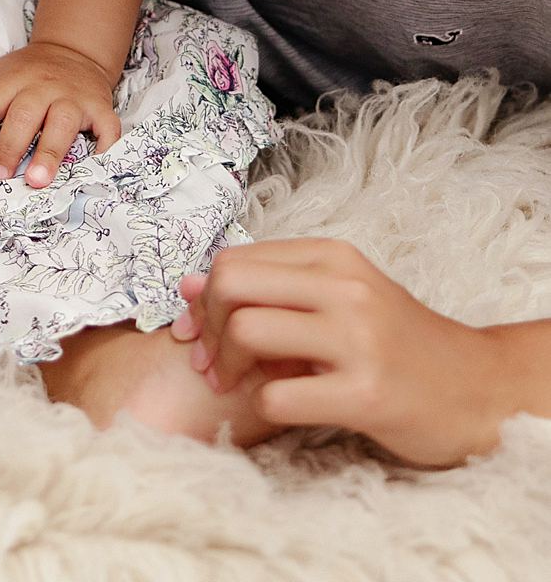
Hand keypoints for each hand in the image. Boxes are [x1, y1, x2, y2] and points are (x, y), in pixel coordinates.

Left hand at [0, 39, 120, 186]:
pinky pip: (107, 128)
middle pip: (25, 115)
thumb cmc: (32, 70)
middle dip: (10, 145)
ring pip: (62, 123)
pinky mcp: (101, 107)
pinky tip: (93, 169)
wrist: (75, 51)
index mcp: (15, 78)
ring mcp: (74, 97)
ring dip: (49, 152)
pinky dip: (105, 149)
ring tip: (36, 180)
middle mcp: (44, 86)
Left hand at [170, 239, 512, 465]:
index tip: (197, 330)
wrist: (475, 388)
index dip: (202, 297)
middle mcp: (344, 288)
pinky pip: (278, 395)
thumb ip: (271, 287)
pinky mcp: (366, 394)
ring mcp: (357, 339)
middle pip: (231, 285)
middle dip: (206, 326)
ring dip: (227, 367)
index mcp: (333, 256)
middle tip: (211, 360)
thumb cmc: (395, 342)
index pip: (234, 259)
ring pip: (247, 332)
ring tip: (238, 383)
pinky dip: (262, 404)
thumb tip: (186, 287)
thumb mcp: (340, 297)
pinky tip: (280, 405)